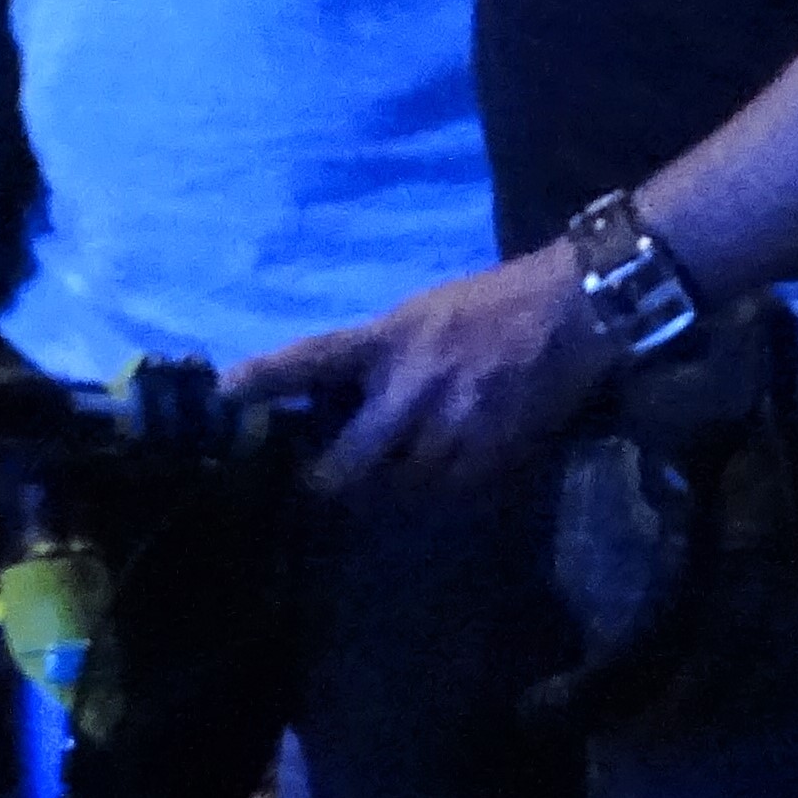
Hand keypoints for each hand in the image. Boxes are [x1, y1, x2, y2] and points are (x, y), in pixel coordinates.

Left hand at [228, 242, 612, 493]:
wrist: (574, 311)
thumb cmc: (491, 305)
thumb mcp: (419, 314)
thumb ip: (376, 354)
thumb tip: (332, 395)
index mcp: (386, 342)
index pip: (309, 361)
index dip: (261, 380)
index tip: (223, 394)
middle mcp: (409, 390)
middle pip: (346, 464)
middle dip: (331, 478)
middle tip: (324, 479)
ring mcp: (448, 430)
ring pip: (397, 488)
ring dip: (390, 486)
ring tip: (397, 472)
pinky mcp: (489, 458)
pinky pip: (447, 493)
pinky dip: (439, 488)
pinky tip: (447, 471)